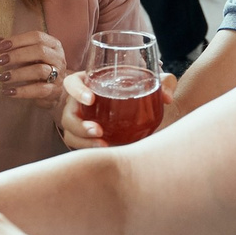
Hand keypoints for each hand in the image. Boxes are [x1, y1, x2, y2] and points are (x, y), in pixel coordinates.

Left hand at [0, 30, 67, 102]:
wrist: (54, 90)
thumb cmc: (39, 67)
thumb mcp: (29, 55)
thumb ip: (14, 47)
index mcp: (52, 44)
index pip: (36, 37)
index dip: (17, 40)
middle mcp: (58, 58)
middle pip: (39, 51)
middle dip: (17, 55)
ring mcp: (58, 74)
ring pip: (39, 70)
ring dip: (17, 74)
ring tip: (1, 77)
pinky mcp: (54, 91)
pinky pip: (38, 90)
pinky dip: (21, 91)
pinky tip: (7, 91)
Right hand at [57, 69, 176, 148]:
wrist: (144, 113)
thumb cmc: (142, 92)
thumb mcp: (154, 83)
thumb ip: (164, 83)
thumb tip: (166, 97)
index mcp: (89, 83)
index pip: (72, 84)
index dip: (77, 91)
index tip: (91, 99)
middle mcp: (80, 104)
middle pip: (68, 114)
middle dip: (79, 125)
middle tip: (99, 130)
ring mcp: (81, 122)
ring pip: (71, 133)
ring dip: (82, 141)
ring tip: (103, 145)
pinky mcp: (85, 139)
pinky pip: (79, 146)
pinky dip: (88, 150)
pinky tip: (106, 151)